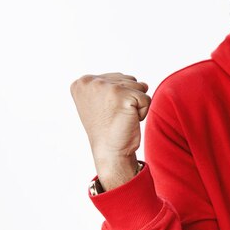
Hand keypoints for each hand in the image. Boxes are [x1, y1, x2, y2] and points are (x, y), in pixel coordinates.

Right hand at [70, 73, 150, 189]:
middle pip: (129, 80)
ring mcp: (107, 87)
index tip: (106, 111)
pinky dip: (143, 112)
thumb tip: (145, 84)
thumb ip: (117, 85)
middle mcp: (91, 82)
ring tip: (122, 117)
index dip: (119, 97)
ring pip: (139, 87)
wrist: (109, 151)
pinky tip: (129, 120)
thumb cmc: (107, 128)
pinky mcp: (123, 96)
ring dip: (136, 104)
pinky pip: (146, 98)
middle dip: (129, 99)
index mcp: (83, 82)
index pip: (117, 78)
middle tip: (115, 115)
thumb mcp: (102, 101)